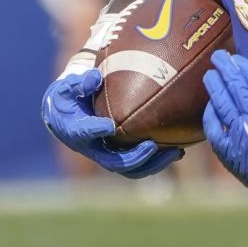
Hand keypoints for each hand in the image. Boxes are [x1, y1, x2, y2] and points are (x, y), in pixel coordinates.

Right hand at [42, 69, 182, 178]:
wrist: (70, 112)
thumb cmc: (71, 95)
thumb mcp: (69, 85)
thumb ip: (80, 82)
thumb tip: (94, 77)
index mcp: (74, 131)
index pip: (83, 133)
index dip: (95, 131)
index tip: (110, 125)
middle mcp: (92, 149)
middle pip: (113, 162)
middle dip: (134, 157)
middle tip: (152, 145)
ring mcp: (108, 155)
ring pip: (131, 169)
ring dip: (154, 163)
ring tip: (175, 152)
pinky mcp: (121, 155)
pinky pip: (141, 165)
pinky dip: (158, 160)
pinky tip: (178, 151)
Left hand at [202, 50, 247, 206]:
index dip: (243, 66)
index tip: (236, 58)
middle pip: (235, 86)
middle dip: (225, 68)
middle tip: (217, 57)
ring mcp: (237, 134)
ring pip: (221, 103)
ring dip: (214, 85)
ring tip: (209, 75)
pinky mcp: (226, 149)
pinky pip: (213, 126)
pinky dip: (210, 113)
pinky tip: (210, 103)